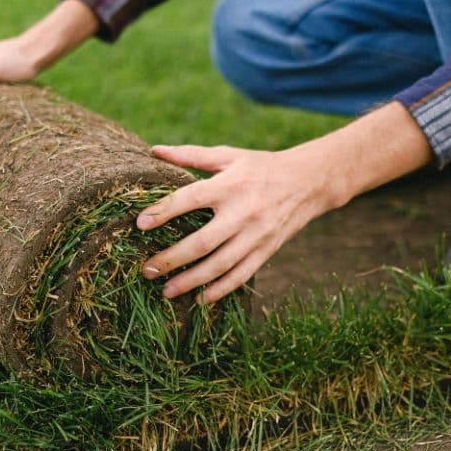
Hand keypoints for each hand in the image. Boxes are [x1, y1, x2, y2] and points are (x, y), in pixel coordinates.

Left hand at [136, 143, 344, 303]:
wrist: (309, 181)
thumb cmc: (261, 166)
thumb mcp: (229, 155)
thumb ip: (191, 155)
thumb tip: (155, 151)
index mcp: (229, 185)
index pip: (189, 199)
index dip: (163, 211)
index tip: (140, 224)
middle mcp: (242, 212)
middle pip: (201, 242)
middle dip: (171, 258)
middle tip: (147, 269)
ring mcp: (256, 235)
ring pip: (220, 265)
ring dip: (191, 280)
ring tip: (167, 290)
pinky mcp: (267, 250)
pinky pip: (241, 275)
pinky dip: (220, 290)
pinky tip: (200, 299)